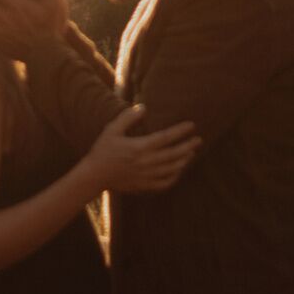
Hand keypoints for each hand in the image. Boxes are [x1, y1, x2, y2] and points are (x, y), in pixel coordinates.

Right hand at [80, 100, 197, 196]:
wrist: (94, 175)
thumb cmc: (102, 150)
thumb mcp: (111, 130)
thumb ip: (128, 118)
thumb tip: (144, 107)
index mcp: (139, 147)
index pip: (166, 138)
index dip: (180, 131)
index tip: (191, 125)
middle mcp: (146, 162)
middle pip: (174, 154)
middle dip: (188, 146)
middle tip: (199, 140)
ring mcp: (146, 176)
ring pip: (172, 169)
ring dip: (184, 160)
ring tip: (192, 153)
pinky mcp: (144, 186)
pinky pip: (165, 183)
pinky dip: (175, 177)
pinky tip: (179, 170)